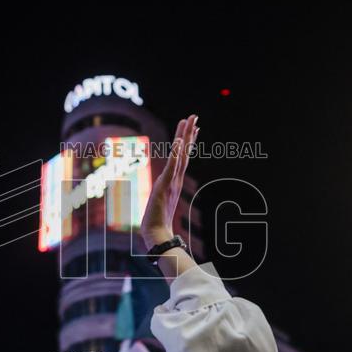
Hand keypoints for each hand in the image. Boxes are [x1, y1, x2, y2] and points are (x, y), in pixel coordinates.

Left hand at [140, 113, 198, 248]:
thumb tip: (162, 197)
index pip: (183, 158)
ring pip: (180, 155)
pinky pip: (172, 166)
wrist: (156, 235)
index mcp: (174, 181)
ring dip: (184, 137)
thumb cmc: (157, 223)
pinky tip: (180, 142)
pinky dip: (177, 154)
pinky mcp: (165, 185)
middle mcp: (175, 179)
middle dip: (189, 133)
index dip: (188, 142)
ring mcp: (171, 181)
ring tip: (189, 121)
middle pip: (185, 152)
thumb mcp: (159, 204)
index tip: (194, 128)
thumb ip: (163, 197)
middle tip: (195, 116)